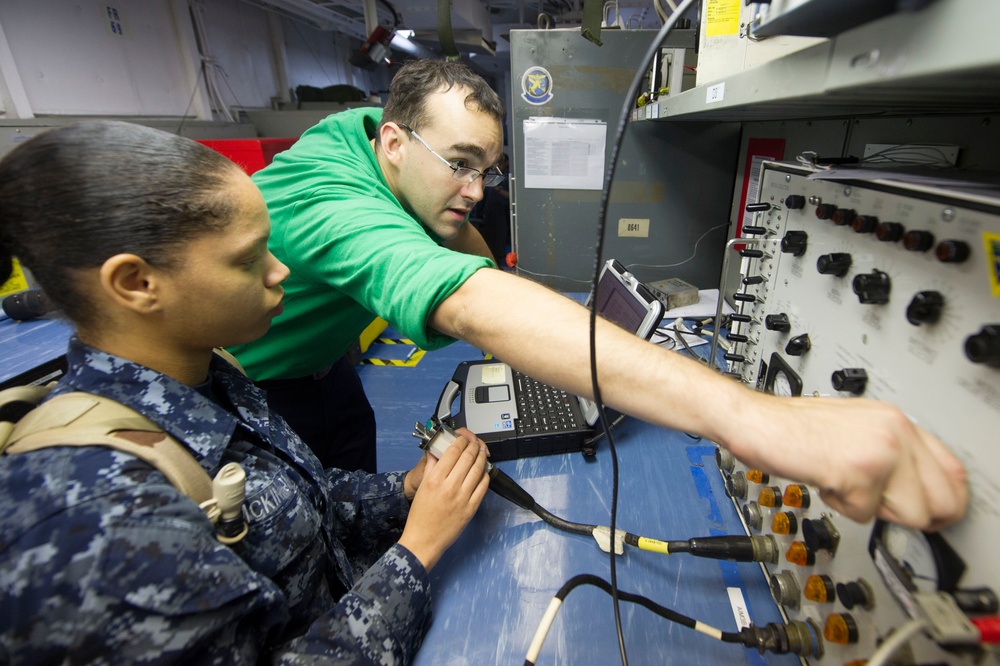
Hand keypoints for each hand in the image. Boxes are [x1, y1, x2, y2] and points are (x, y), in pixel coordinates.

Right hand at [398, 432, 489, 570]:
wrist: (424, 540)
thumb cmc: (420, 516)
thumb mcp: (422, 488)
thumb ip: (430, 467)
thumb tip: (436, 452)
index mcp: (435, 480)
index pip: (453, 452)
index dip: (460, 442)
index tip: (463, 439)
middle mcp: (450, 487)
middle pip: (467, 458)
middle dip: (473, 447)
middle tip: (475, 443)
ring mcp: (462, 498)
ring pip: (478, 470)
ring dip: (481, 458)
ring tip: (482, 453)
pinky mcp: (471, 508)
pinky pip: (483, 487)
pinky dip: (485, 476)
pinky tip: (483, 472)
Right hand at [730, 393, 966, 530]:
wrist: (755, 422)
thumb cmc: (790, 428)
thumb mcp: (854, 430)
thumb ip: (889, 454)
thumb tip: (917, 492)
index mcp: (896, 420)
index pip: (952, 470)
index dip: (943, 501)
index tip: (929, 514)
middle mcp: (895, 430)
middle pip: (942, 499)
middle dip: (912, 514)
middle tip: (879, 505)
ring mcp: (880, 449)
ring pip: (910, 512)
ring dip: (873, 509)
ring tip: (844, 485)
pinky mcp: (858, 470)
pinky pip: (866, 513)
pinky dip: (841, 506)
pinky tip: (825, 481)